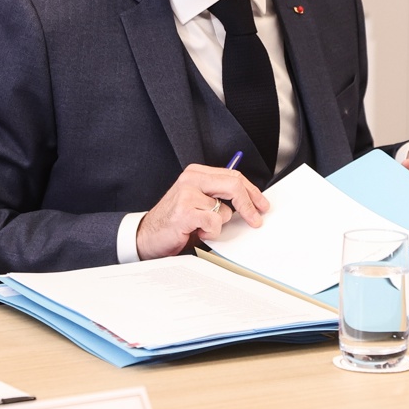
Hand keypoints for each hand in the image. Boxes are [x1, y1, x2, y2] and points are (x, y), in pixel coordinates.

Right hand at [136, 164, 269, 260]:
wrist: (147, 236)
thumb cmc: (175, 221)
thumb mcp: (198, 202)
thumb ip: (219, 196)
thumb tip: (250, 201)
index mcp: (196, 172)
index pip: (233, 176)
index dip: (252, 191)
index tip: (262, 204)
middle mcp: (191, 179)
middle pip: (234, 185)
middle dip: (250, 204)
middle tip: (256, 220)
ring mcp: (187, 193)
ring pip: (225, 210)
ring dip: (219, 224)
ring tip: (202, 226)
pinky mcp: (185, 211)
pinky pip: (215, 223)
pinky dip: (210, 232)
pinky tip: (196, 232)